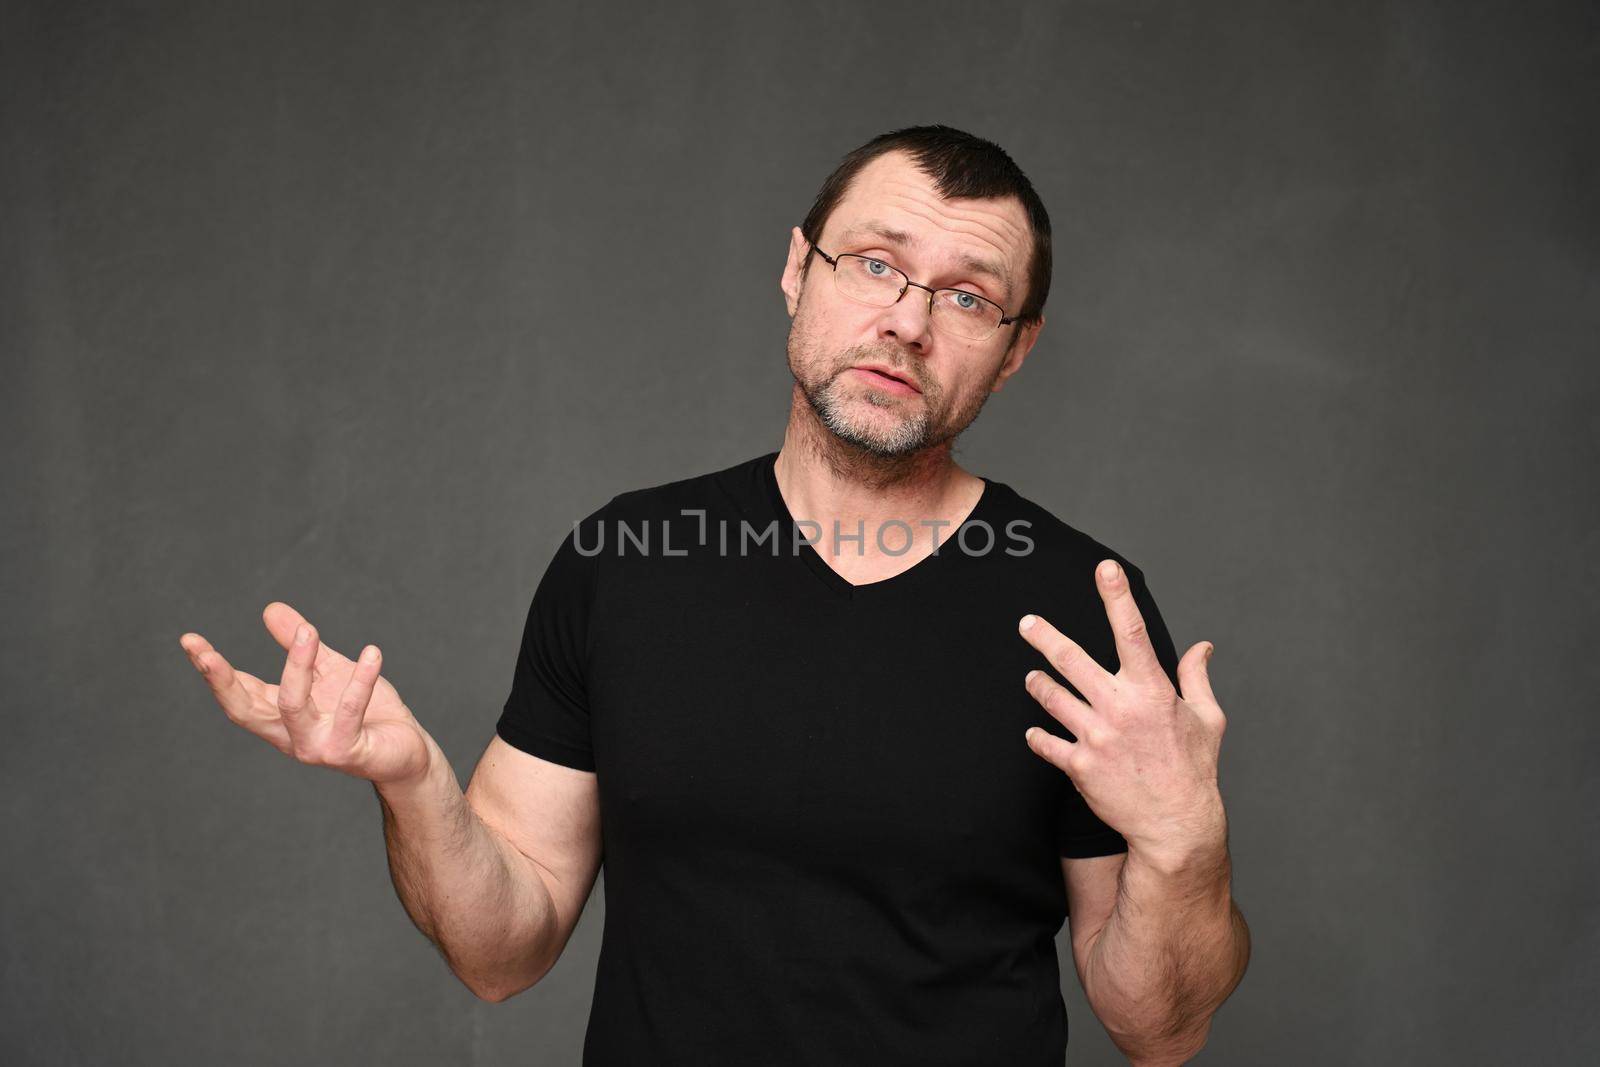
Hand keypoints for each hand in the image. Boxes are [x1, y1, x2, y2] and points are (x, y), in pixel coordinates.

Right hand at [180, 602, 432, 785]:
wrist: (407, 754)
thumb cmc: (368, 714)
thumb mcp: (330, 671)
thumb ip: (301, 645)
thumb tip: (270, 608)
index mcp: (281, 717)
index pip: (238, 692)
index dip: (213, 669)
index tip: (189, 641)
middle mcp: (291, 736)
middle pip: (245, 709)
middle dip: (221, 681)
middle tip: (202, 651)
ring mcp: (316, 746)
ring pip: (293, 706)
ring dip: (298, 666)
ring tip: (309, 629)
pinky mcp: (348, 751)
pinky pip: (350, 712)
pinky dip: (360, 681)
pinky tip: (372, 653)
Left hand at [1018, 559, 1226, 863]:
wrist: (1174, 826)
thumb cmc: (1194, 770)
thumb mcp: (1207, 719)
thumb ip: (1197, 678)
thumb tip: (1202, 646)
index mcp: (1152, 691)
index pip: (1132, 631)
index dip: (1117, 596)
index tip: (1105, 568)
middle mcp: (1119, 708)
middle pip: (1071, 660)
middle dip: (1044, 637)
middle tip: (1027, 623)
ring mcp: (1096, 736)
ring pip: (1051, 697)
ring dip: (1038, 684)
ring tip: (1032, 678)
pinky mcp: (1079, 765)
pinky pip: (1045, 742)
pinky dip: (1038, 735)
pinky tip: (1036, 731)